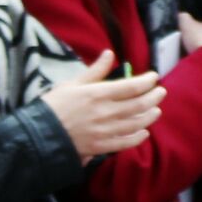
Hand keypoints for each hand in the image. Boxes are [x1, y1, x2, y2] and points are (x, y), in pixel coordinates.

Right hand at [42, 49, 164, 160]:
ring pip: (136, 123)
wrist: (40, 136)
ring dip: (150, 116)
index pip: (131, 86)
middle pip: (139, 105)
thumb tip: (109, 54)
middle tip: (161, 92)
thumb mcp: (72, 83)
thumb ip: (94, 71)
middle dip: (154, 97)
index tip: (154, 77)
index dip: (146, 81)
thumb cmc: (53, 106)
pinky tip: (144, 132)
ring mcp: (105, 131)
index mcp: (98, 94)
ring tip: (156, 110)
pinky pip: (126, 142)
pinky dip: (138, 137)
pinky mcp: (102, 147)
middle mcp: (106, 112)